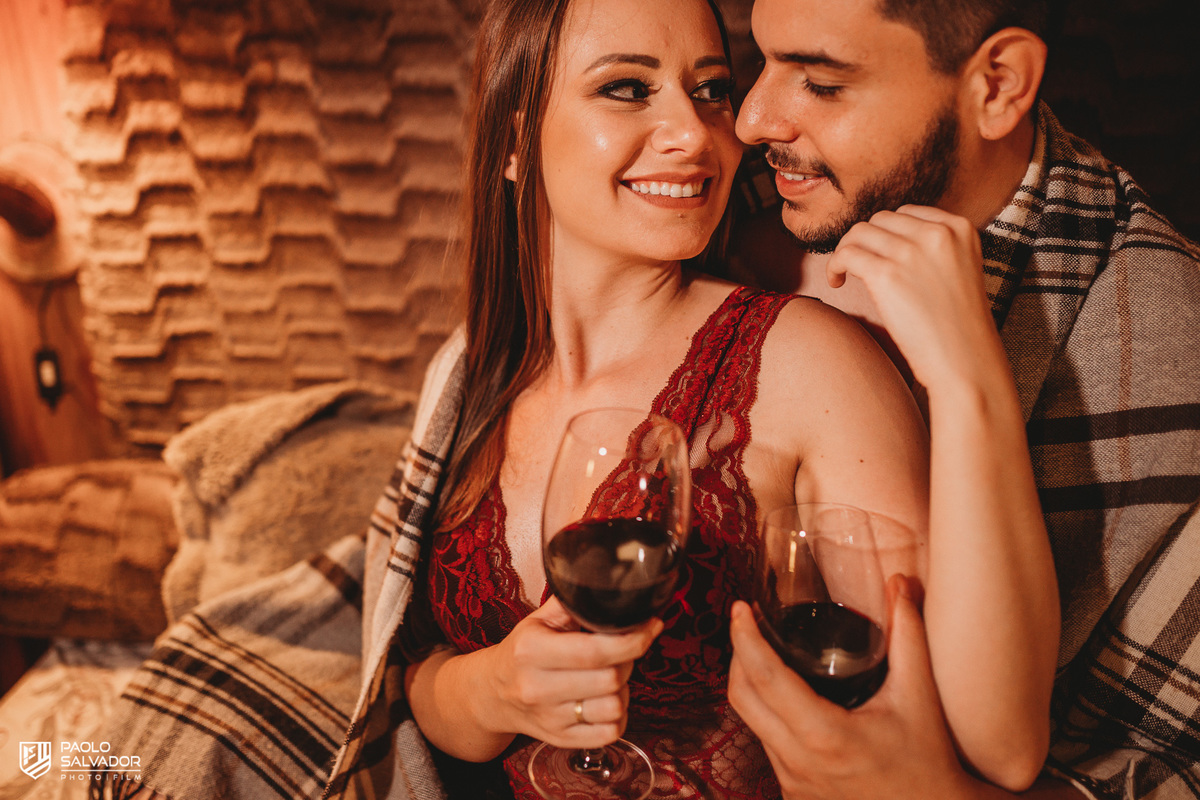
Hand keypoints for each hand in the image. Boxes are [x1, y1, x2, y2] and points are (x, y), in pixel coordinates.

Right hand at [481, 596, 661, 748]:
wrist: (492, 694)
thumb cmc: (521, 652)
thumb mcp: (536, 620)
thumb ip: (570, 602)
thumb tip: (610, 587)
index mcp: (532, 650)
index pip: (594, 650)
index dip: (632, 640)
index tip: (651, 626)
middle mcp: (538, 687)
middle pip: (610, 679)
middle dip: (628, 661)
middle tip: (624, 650)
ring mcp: (550, 718)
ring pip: (614, 707)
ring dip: (623, 689)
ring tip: (611, 676)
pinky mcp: (560, 740)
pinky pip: (610, 733)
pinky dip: (618, 716)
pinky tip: (606, 700)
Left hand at [728, 577, 971, 799]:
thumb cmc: (928, 762)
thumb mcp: (918, 696)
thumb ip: (908, 635)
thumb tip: (899, 583)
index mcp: (825, 734)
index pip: (765, 676)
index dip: (745, 638)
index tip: (741, 609)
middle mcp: (799, 761)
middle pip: (741, 698)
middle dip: (738, 656)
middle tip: (747, 625)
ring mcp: (793, 783)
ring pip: (751, 724)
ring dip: (751, 687)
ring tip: (762, 654)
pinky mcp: (794, 796)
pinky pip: (767, 746)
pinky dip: (768, 717)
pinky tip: (783, 699)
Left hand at [824, 205, 1003, 391]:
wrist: (966, 362)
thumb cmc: (958, 328)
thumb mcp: (959, 271)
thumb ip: (932, 250)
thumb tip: (885, 241)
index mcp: (959, 228)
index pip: (907, 213)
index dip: (886, 234)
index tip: (879, 255)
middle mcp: (937, 233)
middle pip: (880, 220)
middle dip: (865, 242)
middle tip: (858, 268)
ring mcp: (911, 252)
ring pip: (858, 233)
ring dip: (845, 251)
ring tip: (845, 275)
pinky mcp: (887, 274)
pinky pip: (845, 253)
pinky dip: (834, 265)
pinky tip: (837, 282)